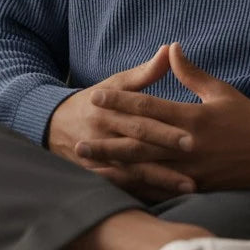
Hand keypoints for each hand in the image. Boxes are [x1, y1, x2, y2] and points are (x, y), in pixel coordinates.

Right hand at [47, 46, 196, 199]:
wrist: (54, 124)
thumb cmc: (96, 101)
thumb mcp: (116, 83)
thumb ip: (145, 72)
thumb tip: (170, 49)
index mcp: (110, 109)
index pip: (141, 117)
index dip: (165, 126)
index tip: (192, 133)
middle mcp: (103, 134)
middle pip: (137, 144)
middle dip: (165, 151)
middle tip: (195, 156)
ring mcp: (98, 158)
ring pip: (132, 170)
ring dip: (160, 179)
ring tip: (190, 186)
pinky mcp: (96, 175)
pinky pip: (122, 187)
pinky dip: (144, 194)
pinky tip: (167, 200)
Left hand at [76, 42, 249, 192]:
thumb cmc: (248, 119)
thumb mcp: (221, 91)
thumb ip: (192, 73)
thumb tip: (171, 48)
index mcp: (193, 119)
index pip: (149, 108)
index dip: (120, 102)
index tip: (96, 96)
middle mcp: (188, 147)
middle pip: (139, 143)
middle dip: (107, 141)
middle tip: (79, 139)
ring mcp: (190, 171)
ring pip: (145, 170)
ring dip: (115, 167)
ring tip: (89, 166)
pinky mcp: (195, 188)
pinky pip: (160, 189)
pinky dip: (136, 187)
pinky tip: (116, 186)